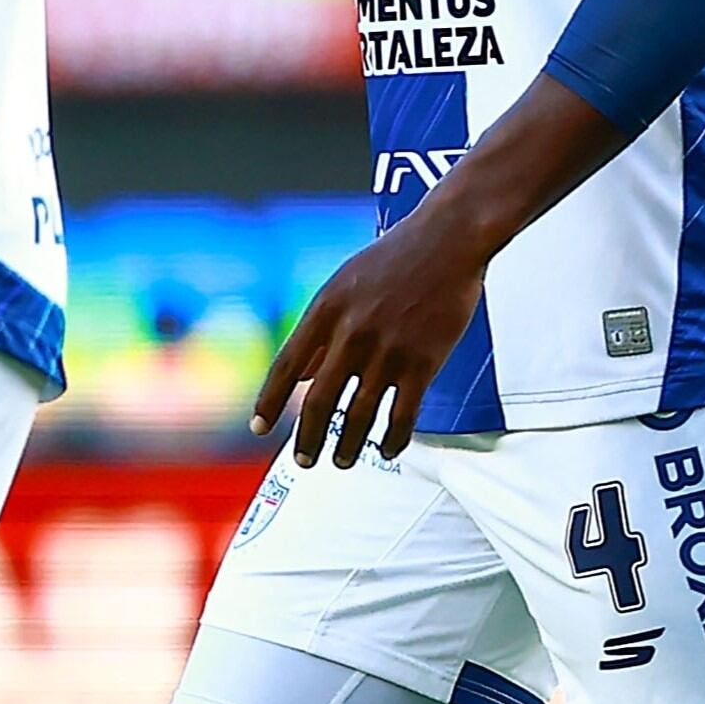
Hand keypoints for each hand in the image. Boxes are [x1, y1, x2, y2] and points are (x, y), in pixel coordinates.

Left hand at [253, 201, 488, 465]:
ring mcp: (388, 349)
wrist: (446, 240)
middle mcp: (351, 332)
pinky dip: (391, 439)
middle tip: (303, 462)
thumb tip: (296, 378)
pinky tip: (385, 450)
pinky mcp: (424, 361)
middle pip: (318, 400)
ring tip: (341, 462)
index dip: (268, 402)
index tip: (258, 429)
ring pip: (359, 414)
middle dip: (307, 438)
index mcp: (324, 311)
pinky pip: (403, 414)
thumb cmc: (392, 261)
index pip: (284, 366)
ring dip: (347, 446)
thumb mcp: (341, 287)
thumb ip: (318, 334)